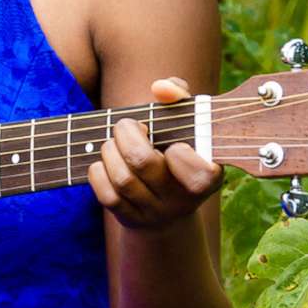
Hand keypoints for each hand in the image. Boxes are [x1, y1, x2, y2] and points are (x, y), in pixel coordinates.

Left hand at [87, 76, 221, 233]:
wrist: (169, 204)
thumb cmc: (179, 148)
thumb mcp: (189, 124)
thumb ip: (180, 96)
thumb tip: (161, 87)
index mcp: (208, 176)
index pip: (199, 173)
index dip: (181, 155)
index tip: (173, 145)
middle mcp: (183, 199)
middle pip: (144, 163)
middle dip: (127, 135)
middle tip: (126, 125)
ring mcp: (155, 212)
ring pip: (123, 179)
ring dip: (110, 151)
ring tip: (114, 141)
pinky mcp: (131, 219)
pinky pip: (107, 196)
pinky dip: (99, 173)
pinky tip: (105, 162)